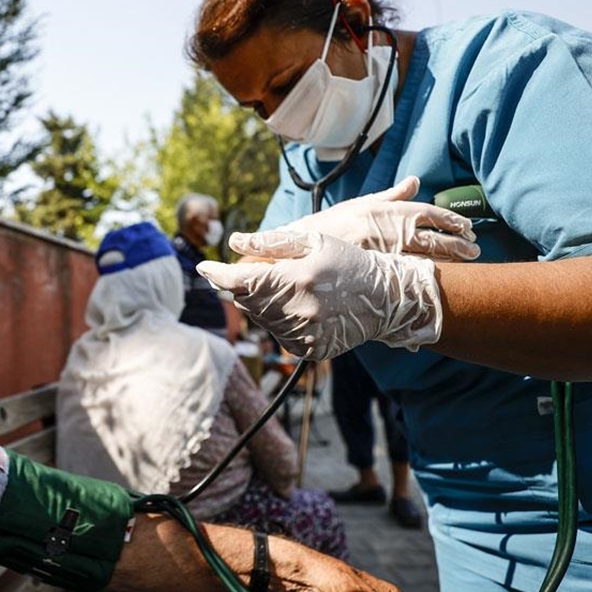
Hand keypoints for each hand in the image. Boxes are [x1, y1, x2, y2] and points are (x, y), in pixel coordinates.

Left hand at [197, 230, 441, 360]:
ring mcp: (304, 334)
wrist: (387, 299)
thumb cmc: (350, 262)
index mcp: (296, 279)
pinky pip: (277, 335)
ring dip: (259, 303)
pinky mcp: (309, 350)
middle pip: (245, 301)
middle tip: (253, 273)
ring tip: (281, 288)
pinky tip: (294, 306)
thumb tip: (235, 242)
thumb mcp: (315, 240)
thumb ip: (273, 243)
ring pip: (259, 319)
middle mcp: (298, 310)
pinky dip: (276, 320)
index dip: (217, 274)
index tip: (204, 267)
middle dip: (241, 286)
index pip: (240, 281)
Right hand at [279, 176, 479, 260]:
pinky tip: (437, 282)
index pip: (427, 212)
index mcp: (384, 209)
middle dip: (456, 243)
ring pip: (423, 256)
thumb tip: (415, 181)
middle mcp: (385, 227)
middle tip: (474, 249)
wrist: (299, 247)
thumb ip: (392, 196)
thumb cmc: (331, 225)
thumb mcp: (361, 205)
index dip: (451, 220)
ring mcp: (379, 250)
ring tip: (465, 266)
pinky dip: (424, 278)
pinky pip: (405, 275)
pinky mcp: (373, 270)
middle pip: (431, 236)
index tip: (467, 227)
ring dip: (447, 262)